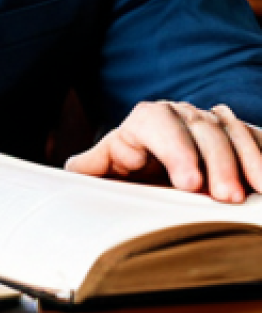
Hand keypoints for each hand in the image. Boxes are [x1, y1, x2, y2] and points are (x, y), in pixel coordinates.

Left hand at [65, 101, 261, 202]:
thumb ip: (94, 168)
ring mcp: (211, 122)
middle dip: (215, 161)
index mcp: (144, 122)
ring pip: (230, 130)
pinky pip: (255, 137)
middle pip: (198, 127)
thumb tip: (70, 173)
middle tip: (224, 198)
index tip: (189, 184)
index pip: (156, 122)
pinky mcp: (239, 135)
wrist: (162, 170)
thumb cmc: (134, 173)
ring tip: (250, 195)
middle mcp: (179, 115)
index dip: (174, 148)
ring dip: (244, 160)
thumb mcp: (113, 169)